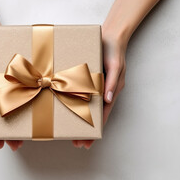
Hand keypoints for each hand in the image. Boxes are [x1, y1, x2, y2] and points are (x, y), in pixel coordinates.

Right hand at [0, 29, 23, 151]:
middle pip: (2, 116)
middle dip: (8, 132)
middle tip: (16, 146)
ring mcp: (5, 85)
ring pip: (12, 108)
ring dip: (17, 123)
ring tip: (25, 136)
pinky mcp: (15, 78)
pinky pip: (19, 94)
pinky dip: (24, 105)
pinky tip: (31, 113)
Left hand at [72, 28, 127, 149]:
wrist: (109, 35)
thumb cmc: (115, 51)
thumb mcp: (116, 66)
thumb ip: (112, 82)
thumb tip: (107, 100)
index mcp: (109, 92)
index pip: (102, 117)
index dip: (95, 131)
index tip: (87, 142)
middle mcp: (99, 93)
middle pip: (91, 116)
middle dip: (84, 131)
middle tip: (76, 144)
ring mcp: (90, 87)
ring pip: (83, 108)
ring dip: (76, 120)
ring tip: (67, 132)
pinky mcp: (82, 80)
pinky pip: (77, 95)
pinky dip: (71, 104)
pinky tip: (63, 110)